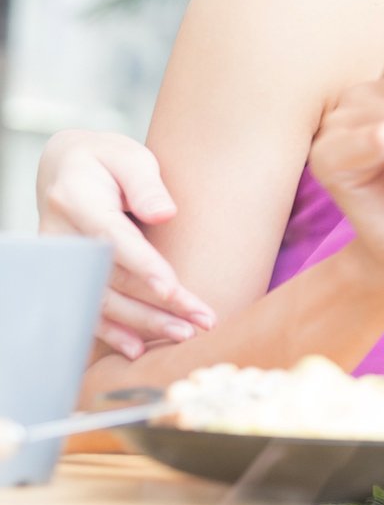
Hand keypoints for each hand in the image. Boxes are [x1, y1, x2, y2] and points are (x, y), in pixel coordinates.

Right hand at [37, 131, 216, 358]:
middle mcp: (61, 235)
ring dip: (142, 323)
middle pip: (111, 278)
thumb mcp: (129, 156)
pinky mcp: (66, 275)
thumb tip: (165, 214)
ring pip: (100, 300)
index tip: (171, 289)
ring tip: (185, 334)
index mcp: (76, 200)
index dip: (142, 267)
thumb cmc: (107, 159)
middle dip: (156, 305)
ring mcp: (61, 260)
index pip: (112, 239)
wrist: (66, 167)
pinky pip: (85, 308)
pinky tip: (138, 348)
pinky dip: (110, 332)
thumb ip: (146, 183)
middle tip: (201, 321)